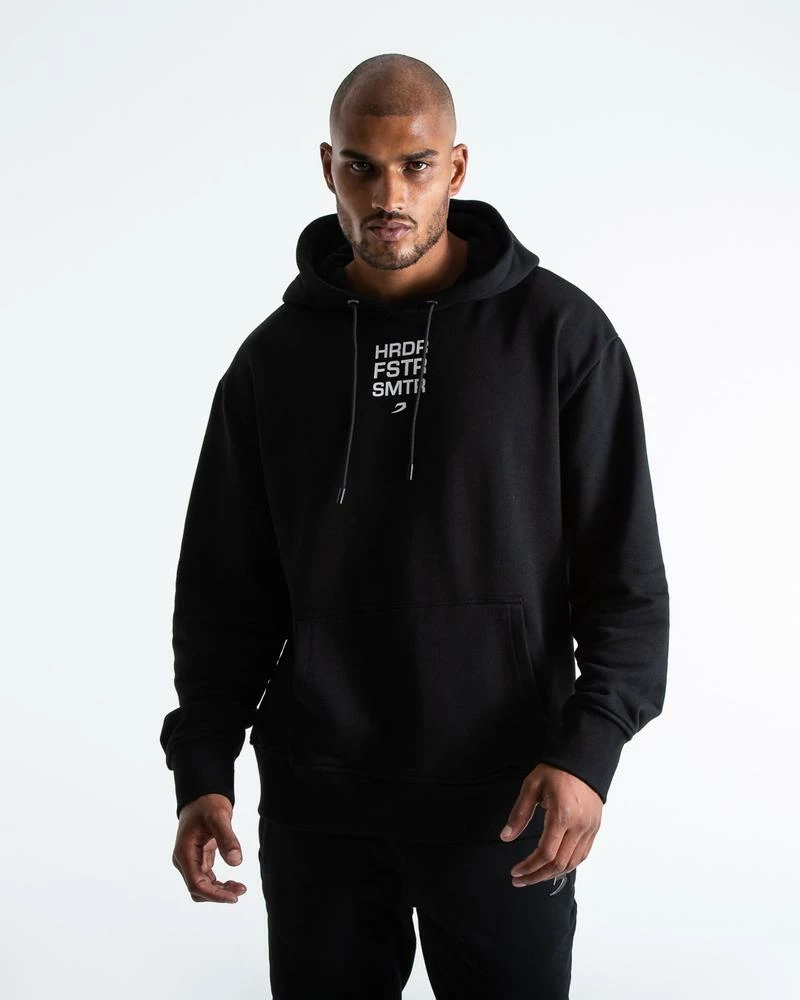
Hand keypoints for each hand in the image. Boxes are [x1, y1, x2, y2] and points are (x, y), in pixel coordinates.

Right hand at [172, 793, 247, 902]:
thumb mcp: (219, 817)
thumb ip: (227, 838)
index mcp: (184, 852)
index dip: (214, 894)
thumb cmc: (207, 804)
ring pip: (202, 886)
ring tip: (240, 888)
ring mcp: (190, 861)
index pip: (196, 883)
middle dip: (219, 894)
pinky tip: (233, 882)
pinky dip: (219, 884)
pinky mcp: (199, 860)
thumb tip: (236, 862)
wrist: (202, 797)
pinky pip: (207, 879)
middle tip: (241, 890)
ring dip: (220, 891)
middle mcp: (184, 860)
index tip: (233, 897)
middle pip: (198, 889)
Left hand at [500, 763, 602, 886]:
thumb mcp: (532, 786)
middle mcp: (579, 826)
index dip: (529, 867)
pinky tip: (553, 866)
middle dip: (537, 876)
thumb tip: (505, 837)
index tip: (515, 872)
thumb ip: (519, 813)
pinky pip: (582, 855)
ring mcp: (590, 828)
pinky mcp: (595, 828)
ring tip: (534, 876)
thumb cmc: (555, 770)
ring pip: (572, 863)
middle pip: (559, 864)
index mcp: (562, 815)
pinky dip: (567, 865)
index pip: (545, 853)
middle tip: (520, 880)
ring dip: (552, 874)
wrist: (583, 759)